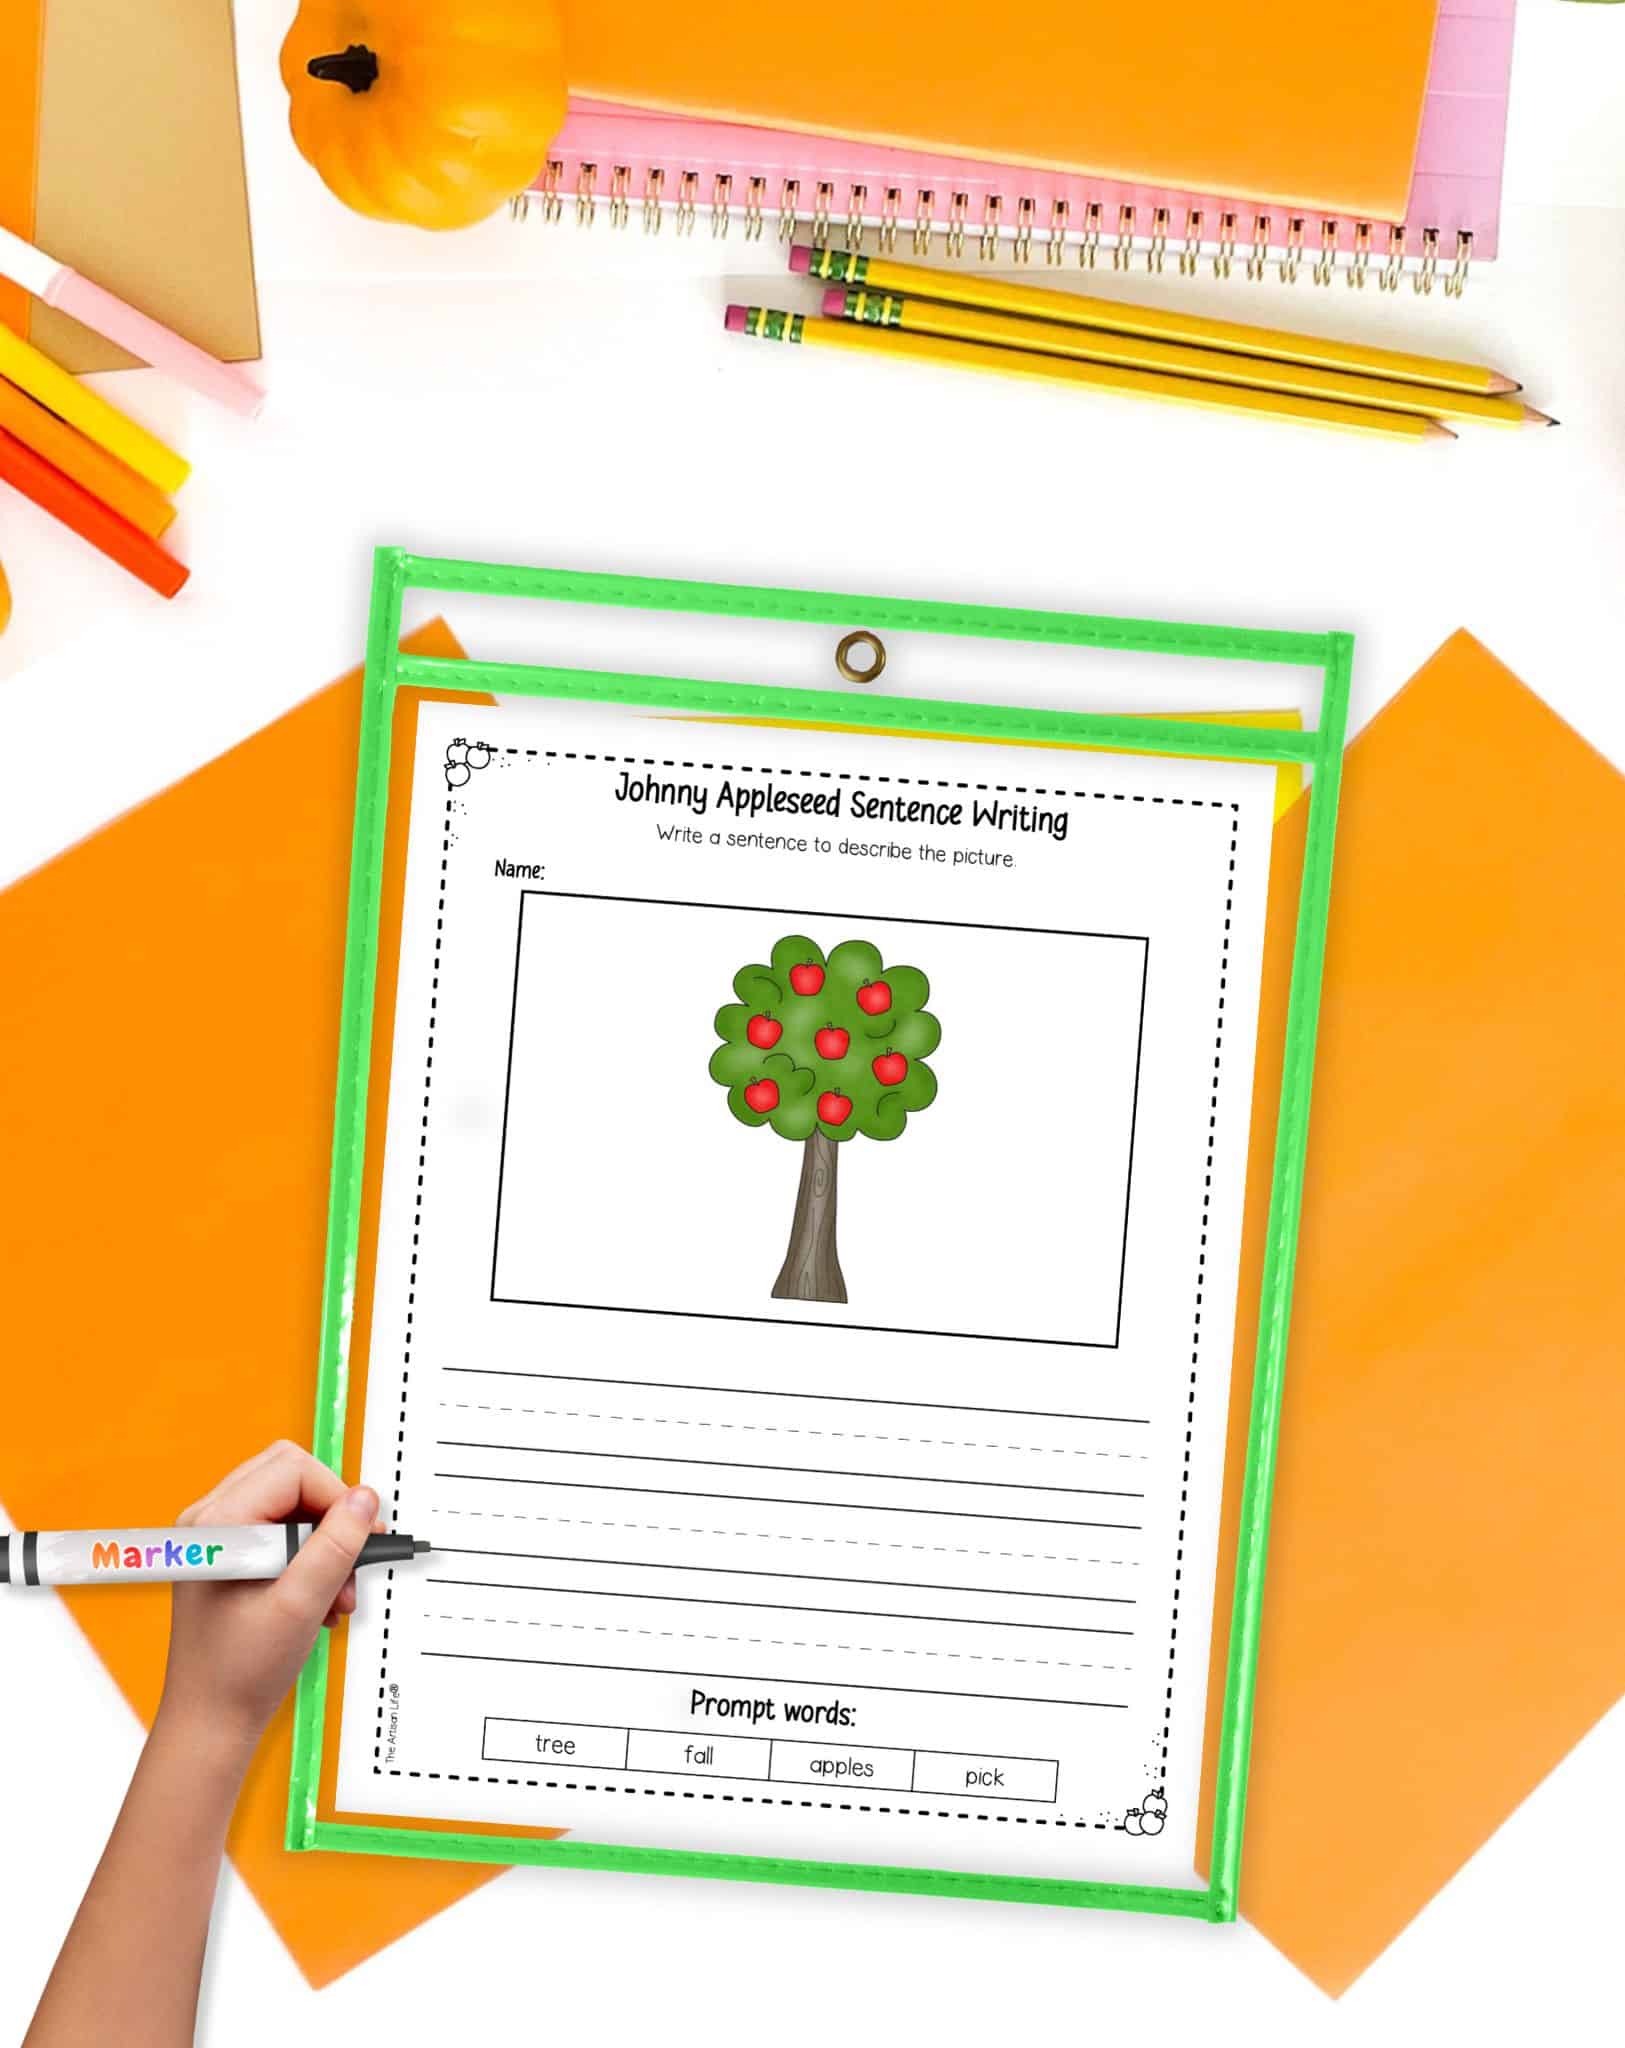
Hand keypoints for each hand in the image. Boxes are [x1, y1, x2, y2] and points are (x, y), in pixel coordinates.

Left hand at [155, 1440, 381, 1757]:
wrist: (210, 1721)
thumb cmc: (238, 1673)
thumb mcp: (300, 1605)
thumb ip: (336, 1546)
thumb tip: (365, 1499)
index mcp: (217, 1525)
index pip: (293, 1471)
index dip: (336, 1497)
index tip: (363, 1536)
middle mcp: (211, 1522)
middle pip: (291, 1477)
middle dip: (331, 1515)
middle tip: (355, 1555)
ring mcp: (219, 1539)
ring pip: (291, 1503)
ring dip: (325, 1542)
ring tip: (337, 1594)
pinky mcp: (231, 1556)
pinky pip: (282, 1530)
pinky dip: (310, 1557)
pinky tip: (320, 1599)